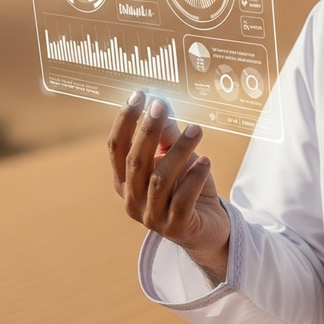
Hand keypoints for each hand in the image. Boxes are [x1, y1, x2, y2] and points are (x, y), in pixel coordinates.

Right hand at [108, 91, 229, 283]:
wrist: (207, 226)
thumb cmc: (186, 186)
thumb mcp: (177, 158)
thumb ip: (167, 136)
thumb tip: (161, 103)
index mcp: (125, 181)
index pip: (117, 148)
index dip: (125, 121)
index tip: (138, 95)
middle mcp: (133, 200)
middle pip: (136, 161)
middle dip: (148, 131)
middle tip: (161, 106)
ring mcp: (153, 217)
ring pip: (161, 179)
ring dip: (179, 150)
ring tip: (197, 129)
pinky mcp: (177, 227)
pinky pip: (183, 199)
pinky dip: (194, 178)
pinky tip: (206, 161)